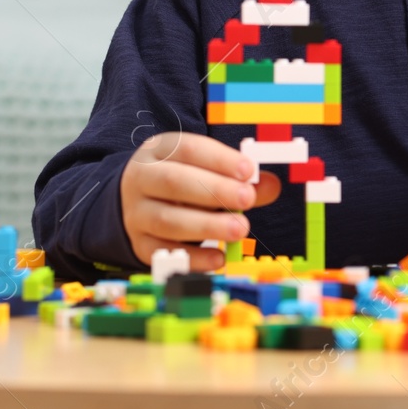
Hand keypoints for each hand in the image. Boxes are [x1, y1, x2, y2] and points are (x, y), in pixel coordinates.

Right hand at [120, 132, 280, 271]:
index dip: (219, 159)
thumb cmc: (183, 180)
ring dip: (207, 226)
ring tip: (240, 229)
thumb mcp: (204, 168)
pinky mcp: (141, 244)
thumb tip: (271, 185)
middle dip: (213, 191)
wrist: (136, 201)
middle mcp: (142, 178)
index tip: (248, 170)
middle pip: (174, 182)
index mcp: (160, 150)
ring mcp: (137, 213)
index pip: (188, 149)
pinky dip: (193, 259)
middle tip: (247, 199)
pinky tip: (219, 258)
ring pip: (167, 220)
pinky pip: (164, 254)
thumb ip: (238, 178)